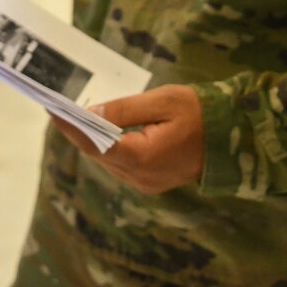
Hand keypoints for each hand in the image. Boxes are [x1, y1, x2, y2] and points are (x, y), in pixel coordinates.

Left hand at [54, 85, 204, 195]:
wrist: (234, 138)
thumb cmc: (200, 113)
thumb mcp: (161, 102)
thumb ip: (123, 110)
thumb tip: (90, 115)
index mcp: (141, 157)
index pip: (94, 144)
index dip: (70, 127)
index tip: (52, 111)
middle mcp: (139, 177)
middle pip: (98, 154)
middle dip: (79, 132)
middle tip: (60, 108)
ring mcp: (146, 184)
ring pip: (108, 161)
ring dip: (93, 141)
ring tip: (76, 117)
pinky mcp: (151, 183)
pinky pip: (121, 165)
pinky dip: (110, 148)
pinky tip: (104, 131)